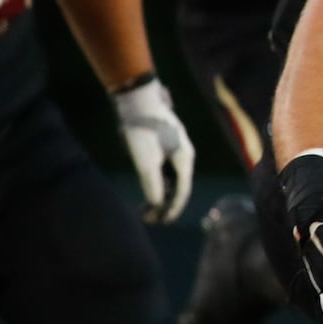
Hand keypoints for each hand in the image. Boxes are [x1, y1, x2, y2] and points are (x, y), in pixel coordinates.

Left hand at [112, 76, 195, 221]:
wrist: (138, 101)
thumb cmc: (143, 131)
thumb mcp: (146, 161)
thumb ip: (153, 185)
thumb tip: (157, 204)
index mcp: (184, 159)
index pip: (182, 191)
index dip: (172, 209)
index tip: (161, 222)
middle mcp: (184, 155)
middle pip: (179, 186)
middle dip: (166, 204)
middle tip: (150, 218)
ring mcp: (175, 149)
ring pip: (172, 179)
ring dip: (161, 194)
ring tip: (146, 208)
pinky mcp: (164, 145)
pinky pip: (165, 170)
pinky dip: (158, 183)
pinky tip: (147, 189)